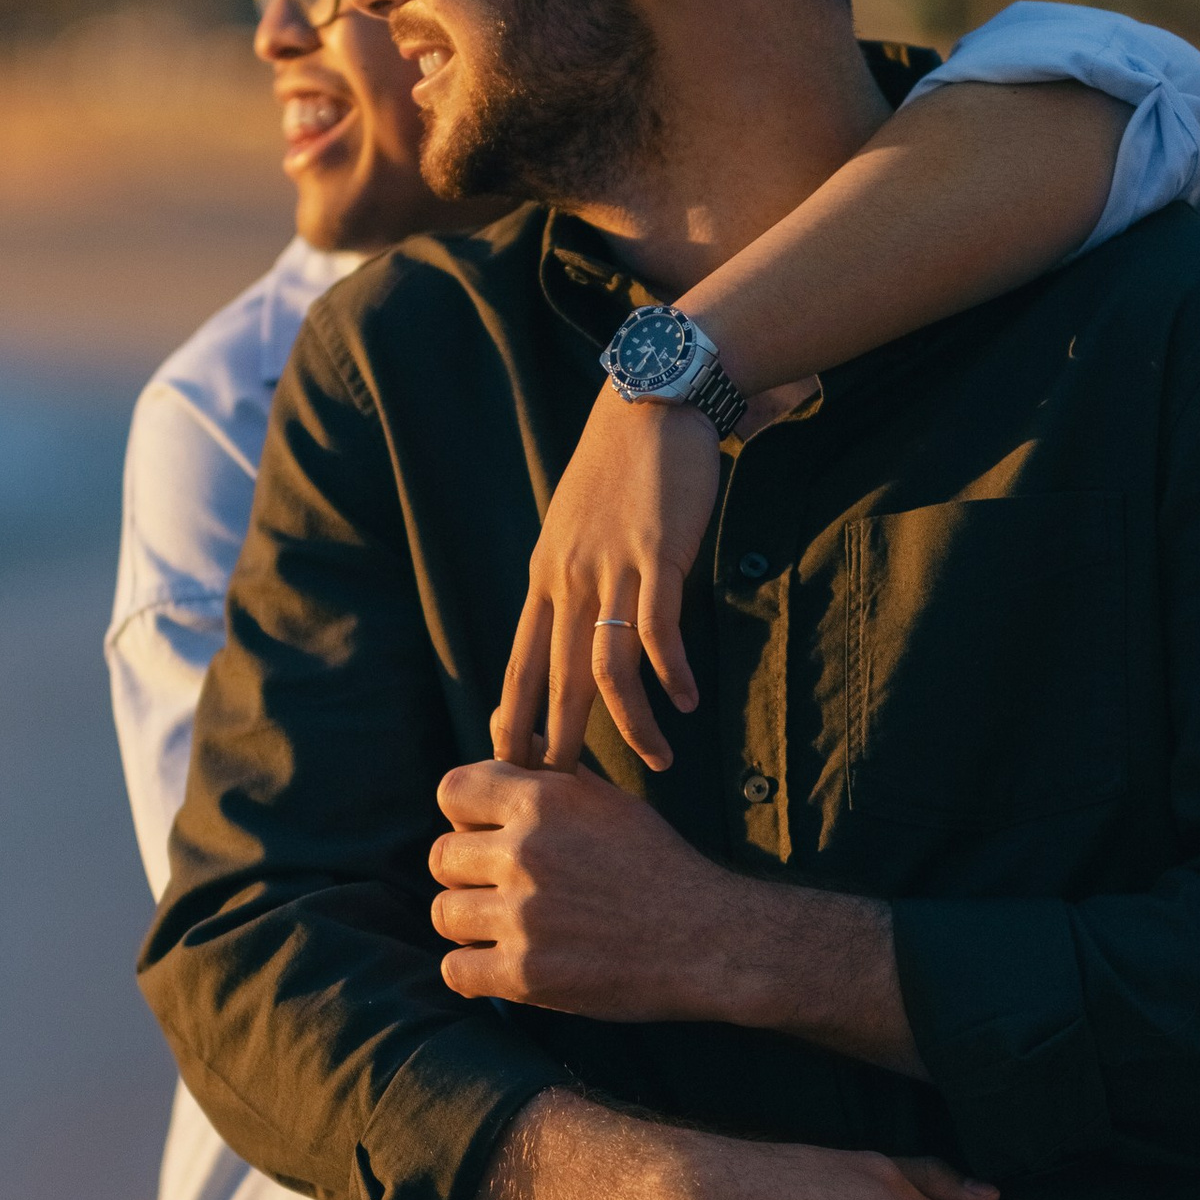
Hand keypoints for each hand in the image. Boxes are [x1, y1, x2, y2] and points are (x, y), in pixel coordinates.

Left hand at [431, 760, 917, 1070]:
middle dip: (468, 873)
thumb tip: (497, 729)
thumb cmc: (658, 865)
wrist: (711, 939)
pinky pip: (456, 970)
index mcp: (544, 799)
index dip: (466, 815)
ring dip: (470, 924)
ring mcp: (524, 916)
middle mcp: (527, 851)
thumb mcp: (607, 801)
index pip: (451, 792)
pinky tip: (503, 966)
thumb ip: (547, 769)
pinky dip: (475, 972)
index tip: (489, 836)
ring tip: (506, 929)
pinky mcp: (526, 975)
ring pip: (444, 914)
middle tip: (503, 891)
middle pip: (442, 857)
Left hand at [493, 381, 719, 773]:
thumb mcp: (575, 528)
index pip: (517, 667)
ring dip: (630, 724)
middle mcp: (567, 580)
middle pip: (553, 681)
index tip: (517, 770)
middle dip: (557, 744)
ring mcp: (610, 569)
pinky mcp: (657, 555)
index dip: (514, 722)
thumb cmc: (618, 468)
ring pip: (606, 668)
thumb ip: (571, 580)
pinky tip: (685, 702)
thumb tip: (574, 633)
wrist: (649, 401)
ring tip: (655, 762)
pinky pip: (656, 630)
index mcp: (544, 578)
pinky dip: (670, 672)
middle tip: (563, 798)